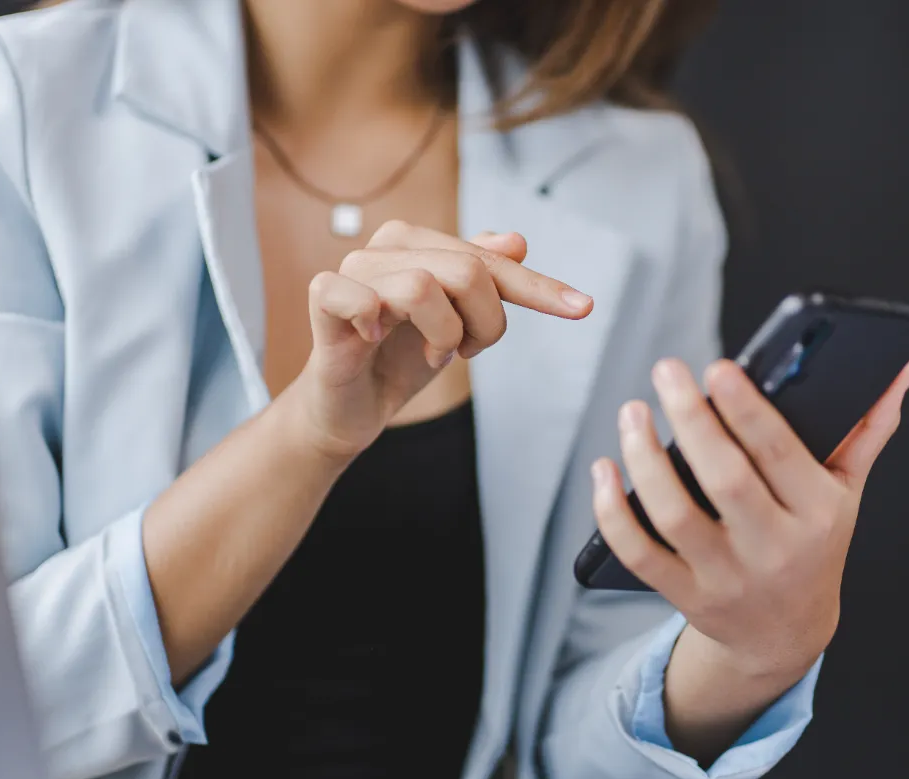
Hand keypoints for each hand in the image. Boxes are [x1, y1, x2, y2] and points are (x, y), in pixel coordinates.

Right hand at [286, 220, 591, 460]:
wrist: (349, 408)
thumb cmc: (400, 359)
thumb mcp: (457, 323)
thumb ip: (484, 281)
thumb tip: (517, 239)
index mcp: (420, 244)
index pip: (491, 260)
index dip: (538, 288)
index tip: (584, 308)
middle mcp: (386, 247)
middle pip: (468, 271)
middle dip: (484, 324)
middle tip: (465, 352)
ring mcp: (353, 270)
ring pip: (424, 286)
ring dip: (441, 334)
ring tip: (429, 353)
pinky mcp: (324, 298)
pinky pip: (362, 298)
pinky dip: (380, 323)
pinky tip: (377, 339)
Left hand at [592, 358, 908, 684]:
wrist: (784, 635)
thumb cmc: (811, 544)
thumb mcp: (846, 494)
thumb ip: (866, 432)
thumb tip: (897, 372)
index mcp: (817, 513)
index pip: (779, 455)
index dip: (747, 411)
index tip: (718, 369)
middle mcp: (773, 548)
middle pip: (724, 479)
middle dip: (691, 421)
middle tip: (667, 370)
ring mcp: (726, 577)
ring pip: (675, 515)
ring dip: (645, 460)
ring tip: (633, 412)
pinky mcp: (686, 596)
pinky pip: (640, 554)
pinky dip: (612, 513)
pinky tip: (604, 469)